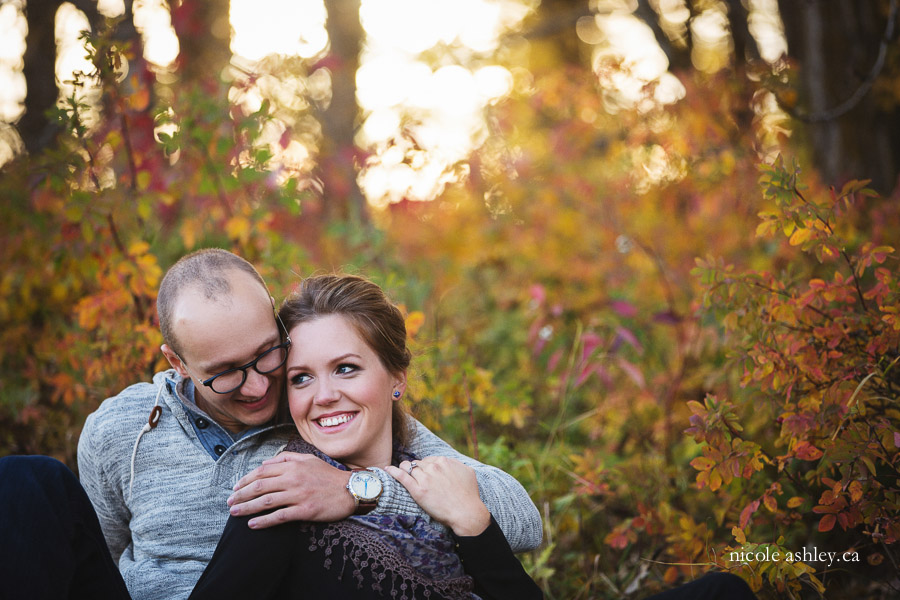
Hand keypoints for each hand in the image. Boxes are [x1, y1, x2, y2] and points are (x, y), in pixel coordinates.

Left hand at [227, 452, 354, 527]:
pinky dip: (264, 521)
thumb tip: (265, 462)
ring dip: (247, 507)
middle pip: (260, 486)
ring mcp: (298, 495)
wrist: (350, 490)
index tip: (235, 487)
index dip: (245, 480)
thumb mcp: (309, 459)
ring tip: (234, 512)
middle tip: (229, 502)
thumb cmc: (329, 475)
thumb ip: (286, 458)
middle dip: (241, 495)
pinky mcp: (305, 511)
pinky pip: (279, 516)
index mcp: (292, 467)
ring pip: (266, 501)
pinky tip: (252, 524)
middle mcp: (293, 479)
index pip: (262, 472)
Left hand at [385, 456, 490, 536]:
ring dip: (405, 470)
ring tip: (402, 473)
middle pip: (418, 464)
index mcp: (444, 461)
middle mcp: (433, 467)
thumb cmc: (469, 495)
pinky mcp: (418, 490)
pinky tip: (387, 469)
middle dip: (416, 470)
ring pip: (409, 468)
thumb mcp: (467, 472)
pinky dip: (393, 472)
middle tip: (416, 478)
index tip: (425, 474)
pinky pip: (402, 477)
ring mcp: (425, 478)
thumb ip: (457, 464)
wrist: (466, 512)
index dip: (426, 467)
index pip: (428, 460)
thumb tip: (450, 463)